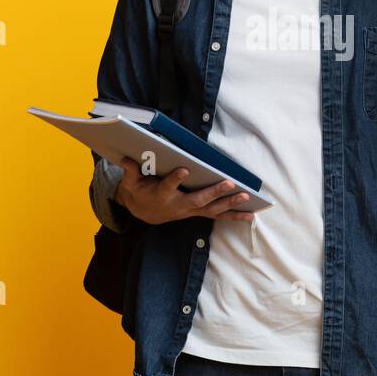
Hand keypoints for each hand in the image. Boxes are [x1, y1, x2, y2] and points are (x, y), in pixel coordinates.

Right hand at [114, 157, 254, 224]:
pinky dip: (234, 216)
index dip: (175, 179)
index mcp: (162, 195)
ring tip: (246, 198)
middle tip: (230, 184)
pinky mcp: (198, 213)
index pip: (168, 186)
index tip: (184, 169)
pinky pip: (218, 216)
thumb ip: (131, 171)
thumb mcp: (131, 183)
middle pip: (198, 200)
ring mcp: (190, 211)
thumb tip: (126, 159)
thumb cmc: (140, 192)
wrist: (144, 213)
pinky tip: (250, 215)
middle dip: (214, 193)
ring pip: (212, 210)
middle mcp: (179, 205)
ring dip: (230, 205)